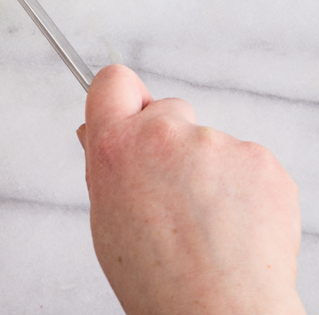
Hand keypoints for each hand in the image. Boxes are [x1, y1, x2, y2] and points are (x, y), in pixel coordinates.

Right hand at [78, 65, 304, 314]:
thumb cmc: (162, 284)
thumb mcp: (109, 223)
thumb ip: (109, 168)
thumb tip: (106, 135)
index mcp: (116, 148)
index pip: (113, 81)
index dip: (125, 97)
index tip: (134, 112)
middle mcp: (163, 135)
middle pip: (171, 111)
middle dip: (174, 143)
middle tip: (178, 197)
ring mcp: (216, 143)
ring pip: (212, 144)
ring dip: (212, 173)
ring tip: (210, 227)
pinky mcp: (259, 159)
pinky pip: (248, 164)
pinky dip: (245, 190)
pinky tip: (237, 228)